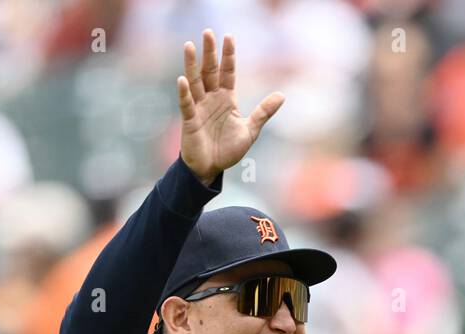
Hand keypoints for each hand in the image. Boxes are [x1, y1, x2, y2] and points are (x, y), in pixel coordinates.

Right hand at [176, 30, 283, 184]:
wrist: (211, 170)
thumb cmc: (227, 150)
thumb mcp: (250, 130)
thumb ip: (263, 112)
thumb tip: (282, 95)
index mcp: (226, 99)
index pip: (227, 72)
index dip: (228, 55)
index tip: (228, 36)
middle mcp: (211, 99)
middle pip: (210, 71)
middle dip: (209, 53)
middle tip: (207, 32)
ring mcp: (199, 108)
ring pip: (195, 82)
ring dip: (192, 65)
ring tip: (189, 46)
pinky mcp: (190, 120)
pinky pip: (186, 104)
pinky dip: (184, 92)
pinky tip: (182, 79)